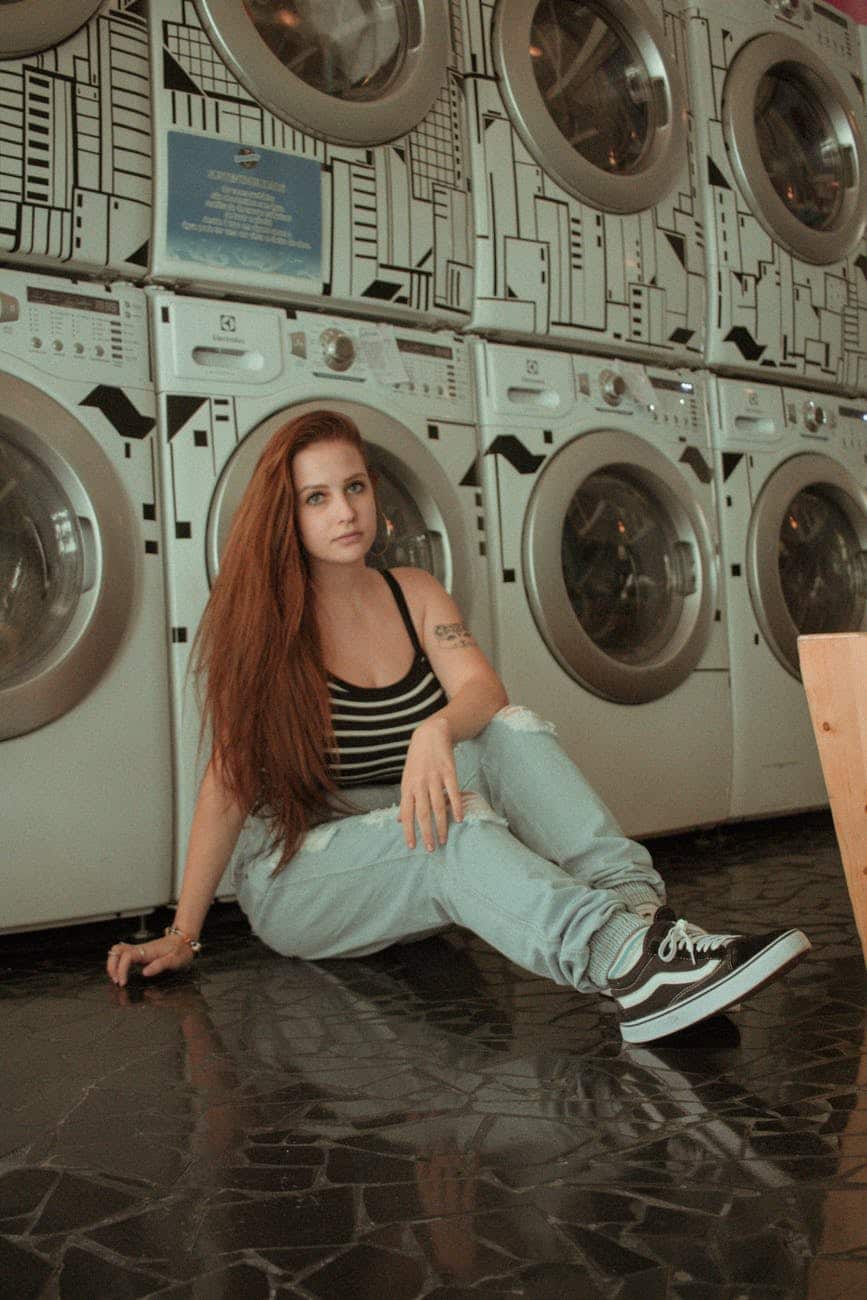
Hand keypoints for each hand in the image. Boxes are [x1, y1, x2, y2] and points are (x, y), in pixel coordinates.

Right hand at [106, 934, 194, 986]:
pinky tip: (120, 973)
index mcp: (147, 950)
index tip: (123, 982)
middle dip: (111, 966)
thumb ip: (160, 965)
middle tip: (116, 981)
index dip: (121, 969)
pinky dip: (117, 963)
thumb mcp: (175, 960)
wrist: (184, 941)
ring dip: (113, 964)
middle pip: (116, 951)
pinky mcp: (139, 952)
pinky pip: (122, 955)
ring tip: (116, 978)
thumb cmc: (180, 951)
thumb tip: (145, 972)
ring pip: (117, 951)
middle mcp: (140, 948)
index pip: (127, 956)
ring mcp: (138, 950)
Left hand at [398, 715, 462, 851]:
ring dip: (441, 824)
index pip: (406, 813)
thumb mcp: (406, 779)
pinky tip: (459, 819)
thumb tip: (399, 820)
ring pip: (438, 806)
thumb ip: (405, 800)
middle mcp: (419, 783)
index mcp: (407, 787)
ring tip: (444, 839)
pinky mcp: (449, 771)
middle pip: (423, 813)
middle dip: (426, 833)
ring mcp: (434, 777)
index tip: (412, 846)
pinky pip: (453, 792)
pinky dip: (456, 806)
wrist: (430, 734)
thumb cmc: (417, 760)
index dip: (408, 830)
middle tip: (431, 848)